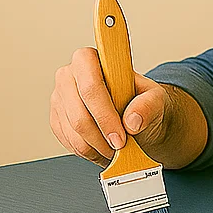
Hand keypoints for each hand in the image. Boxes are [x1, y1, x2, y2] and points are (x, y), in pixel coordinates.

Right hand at [49, 47, 170, 167]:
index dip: (105, 115)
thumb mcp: (155, 99)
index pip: (90, 86)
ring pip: (73, 133)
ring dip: (97, 148)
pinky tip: (104, 148)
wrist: (135, 117)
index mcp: (89, 60)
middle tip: (120, 148)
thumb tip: (132, 121)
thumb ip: (148, 105)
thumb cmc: (142, 102)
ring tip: (115, 149)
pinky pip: (69, 143)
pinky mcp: (57, 120)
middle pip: (79, 115)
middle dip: (102, 138)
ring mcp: (59, 99)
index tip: (120, 137)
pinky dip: (90, 152)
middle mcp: (68, 76)